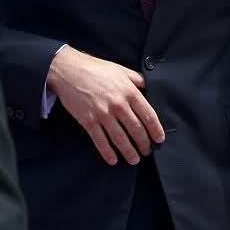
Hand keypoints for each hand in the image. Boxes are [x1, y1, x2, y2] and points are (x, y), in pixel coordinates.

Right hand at [46, 47, 164, 164]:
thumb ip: (137, 80)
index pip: (148, 115)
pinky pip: (100, 141)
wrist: (70, 71)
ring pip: (120, 138)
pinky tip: (113, 160)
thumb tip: (150, 88)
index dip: (155, 129)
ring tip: (134, 159)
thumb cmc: (97, 69)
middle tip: (147, 152)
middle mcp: (119, 104)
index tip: (159, 139)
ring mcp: (103, 114)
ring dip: (129, 151)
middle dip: (144, 143)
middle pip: (136, 129)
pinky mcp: (88, 121)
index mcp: (130, 91)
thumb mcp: (122, 70)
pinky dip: (107, 152)